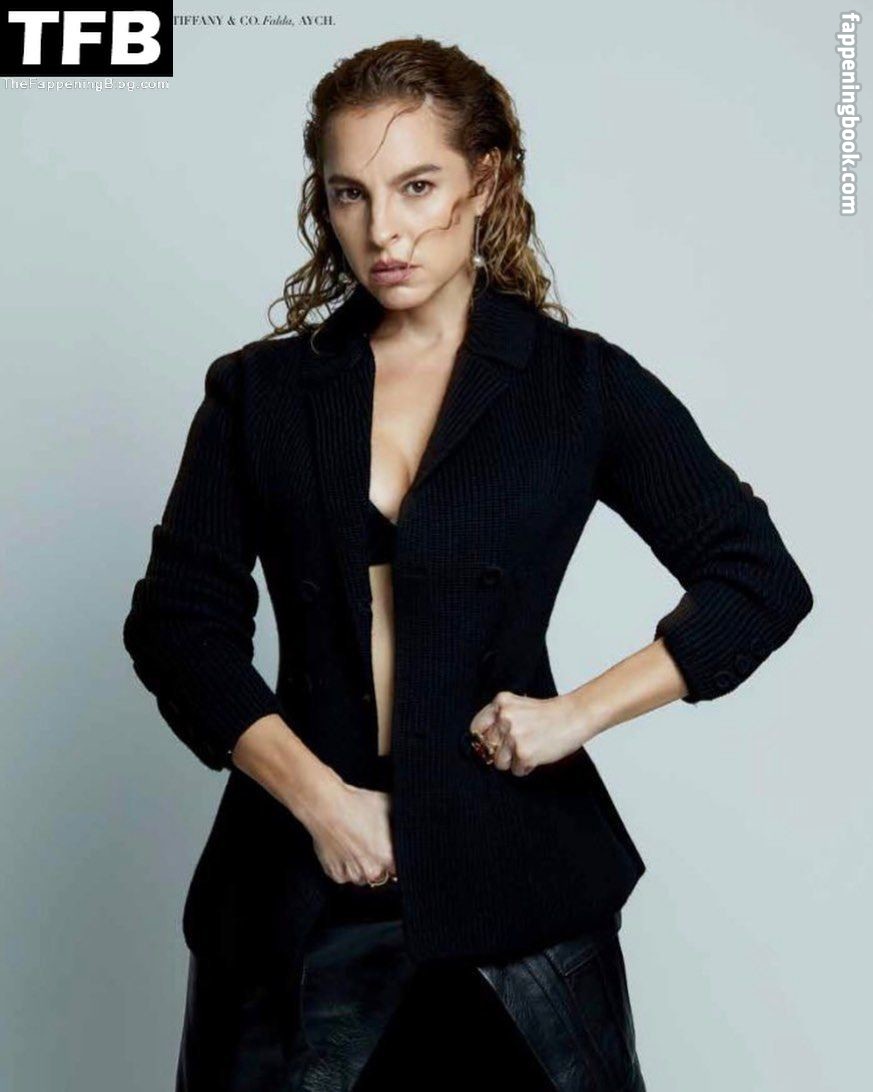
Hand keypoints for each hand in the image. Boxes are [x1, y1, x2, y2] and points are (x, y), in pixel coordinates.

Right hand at [302, 779, 398, 887]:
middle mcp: (370, 871)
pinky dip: (345, 867)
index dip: (399, 861)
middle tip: (374, 846)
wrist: (325, 804)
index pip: (401, 870)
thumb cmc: (356, 803)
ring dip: (363, 868)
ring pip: (363, 878)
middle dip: (380, 864)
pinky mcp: (334, 873)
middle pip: (382, 876)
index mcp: (387, 858)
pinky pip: (345, 876)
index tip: (394, 852)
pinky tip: (345, 850)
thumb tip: (412, 821)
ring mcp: (351, 874)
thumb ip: (401, 819)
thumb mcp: (388, 804)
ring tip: (358, 846)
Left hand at [467, 691, 592, 775]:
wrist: (574, 716)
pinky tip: (538, 754)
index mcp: (500, 703)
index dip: (484, 739)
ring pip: (499, 762)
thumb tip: (482, 744)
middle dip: (501, 752)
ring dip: (513, 761)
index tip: (492, 744)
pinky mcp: (524, 753)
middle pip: (488, 747)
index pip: (476, 728)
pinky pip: (516, 771)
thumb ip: (499, 719)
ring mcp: (513, 736)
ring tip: (530, 749)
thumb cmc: (548, 714)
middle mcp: (504, 718)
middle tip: (519, 746)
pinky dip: (526, 767)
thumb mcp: (518, 706)